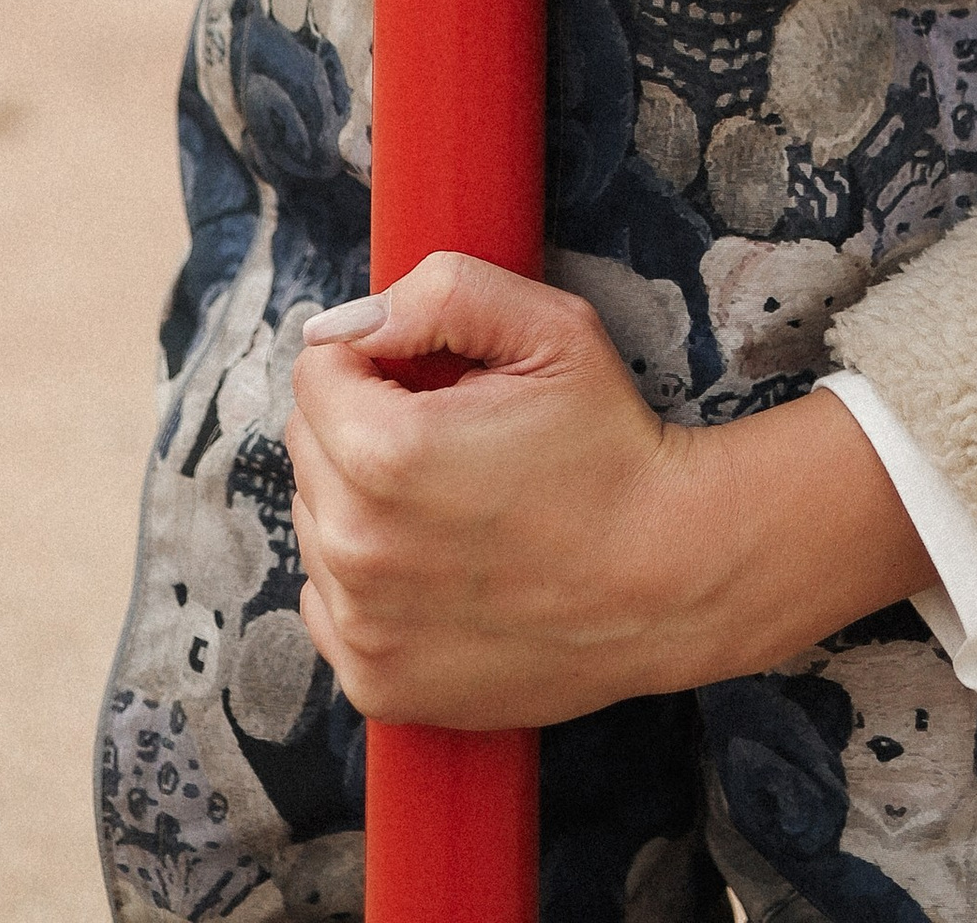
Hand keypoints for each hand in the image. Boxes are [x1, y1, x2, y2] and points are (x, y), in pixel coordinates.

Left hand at [287, 254, 929, 727]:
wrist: (667, 578)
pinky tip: (442, 567)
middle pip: (309, 446)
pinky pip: (329, 603)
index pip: (317, 370)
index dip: (381, 360)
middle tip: (455, 439)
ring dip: (364, 503)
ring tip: (456, 505)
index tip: (437, 381)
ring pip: (317, 524)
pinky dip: (370, 579)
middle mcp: (355, 548)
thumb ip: (442, 294)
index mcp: (385, 453)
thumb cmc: (613, 448)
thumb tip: (342, 323)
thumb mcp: (552, 330)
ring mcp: (361, 626)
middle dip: (367, 425)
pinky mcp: (375, 683)